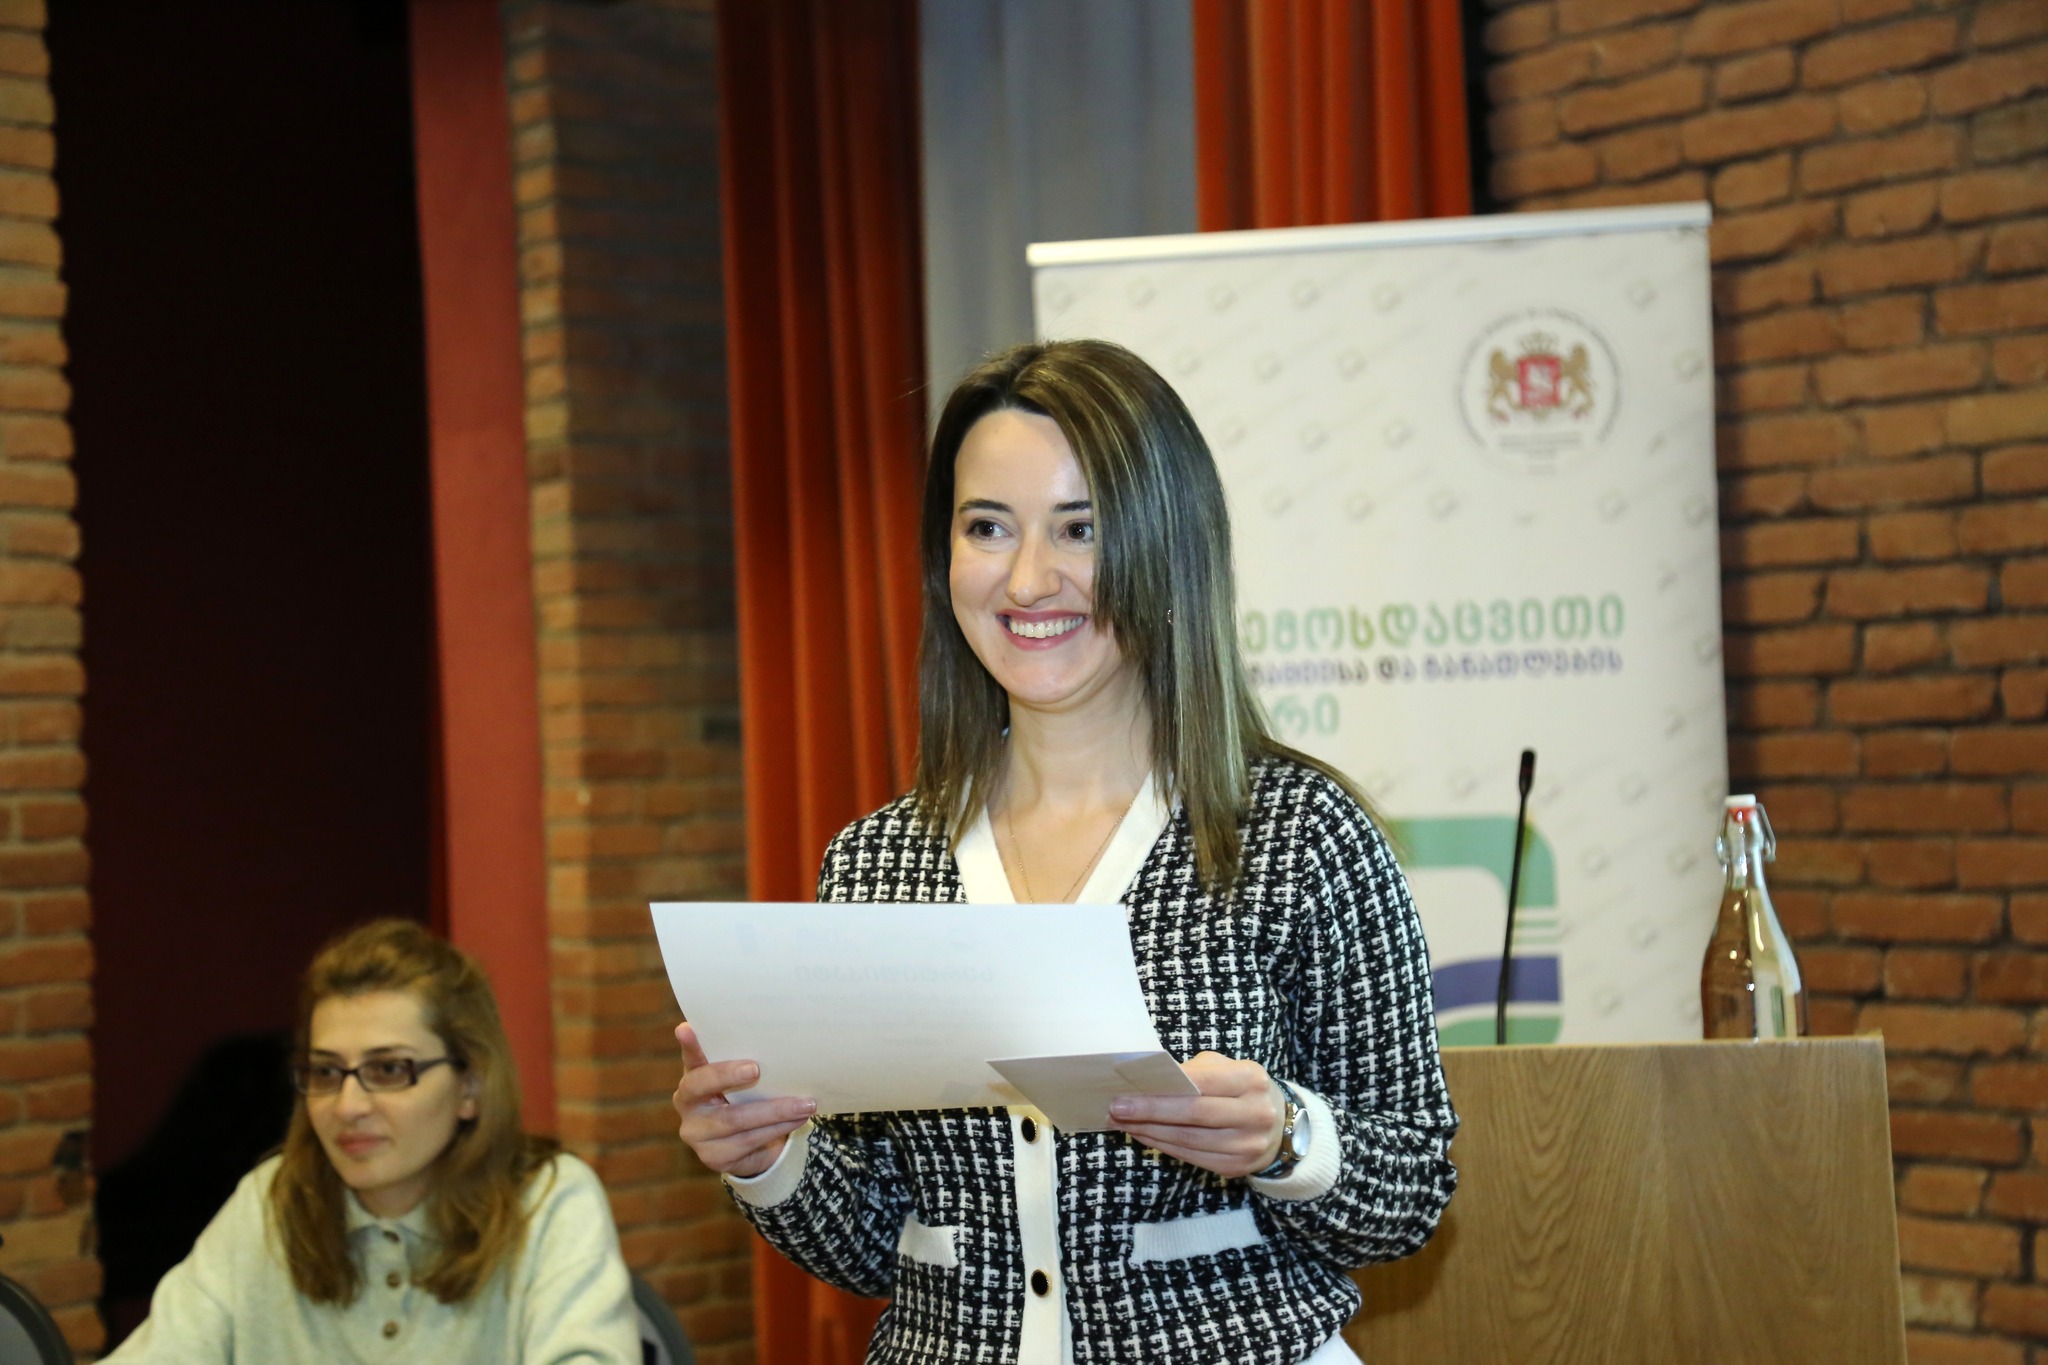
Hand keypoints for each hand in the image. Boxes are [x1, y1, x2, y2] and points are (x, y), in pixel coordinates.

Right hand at [672, 1022, 815, 1177]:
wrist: (751, 1147)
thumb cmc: (748, 1100)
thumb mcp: (744, 1082)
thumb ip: (746, 1064)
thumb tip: (778, 1040)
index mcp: (693, 1078)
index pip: (690, 1058)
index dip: (689, 1046)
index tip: (686, 1029)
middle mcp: (687, 1104)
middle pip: (701, 1087)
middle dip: (728, 1076)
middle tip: (756, 1068)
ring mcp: (696, 1134)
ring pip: (735, 1119)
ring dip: (775, 1110)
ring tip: (805, 1103)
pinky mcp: (713, 1157)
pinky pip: (749, 1140)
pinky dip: (778, 1128)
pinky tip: (798, 1119)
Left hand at [1108, 1051, 1285, 1177]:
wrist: (1278, 1127)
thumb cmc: (1240, 1089)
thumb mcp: (1226, 1068)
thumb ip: (1193, 1072)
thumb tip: (1148, 1080)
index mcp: (1251, 1080)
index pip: (1201, 1084)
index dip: (1163, 1090)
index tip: (1127, 1091)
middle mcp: (1255, 1114)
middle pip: (1193, 1115)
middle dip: (1150, 1112)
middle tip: (1117, 1108)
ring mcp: (1247, 1145)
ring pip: (1189, 1140)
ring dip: (1151, 1132)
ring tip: (1124, 1122)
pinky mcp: (1236, 1167)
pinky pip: (1191, 1158)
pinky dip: (1163, 1146)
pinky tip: (1144, 1135)